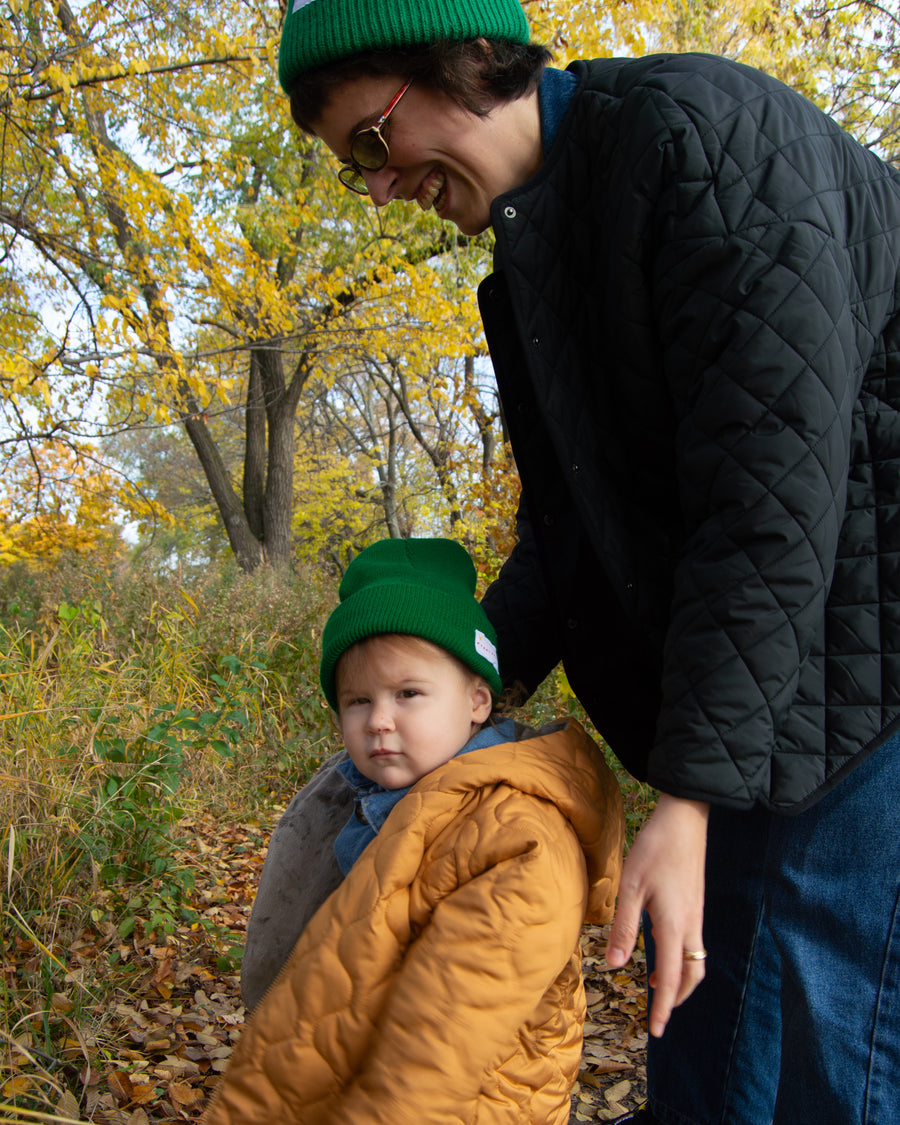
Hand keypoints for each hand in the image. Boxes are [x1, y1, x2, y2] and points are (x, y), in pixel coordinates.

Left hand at [604, 793, 708, 1036]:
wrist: (685, 818)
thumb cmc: (655, 848)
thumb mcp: (632, 887)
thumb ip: (624, 927)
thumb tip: (615, 964)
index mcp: (674, 925)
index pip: (670, 979)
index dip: (663, 1007)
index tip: (656, 1031)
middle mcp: (691, 925)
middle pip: (691, 975)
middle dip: (676, 998)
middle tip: (658, 1014)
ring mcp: (696, 914)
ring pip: (694, 960)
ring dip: (679, 979)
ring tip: (658, 988)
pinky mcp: (696, 903)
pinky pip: (693, 942)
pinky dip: (681, 959)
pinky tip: (663, 950)